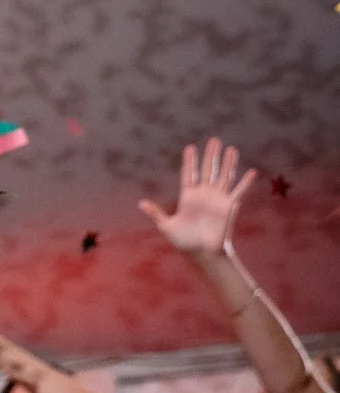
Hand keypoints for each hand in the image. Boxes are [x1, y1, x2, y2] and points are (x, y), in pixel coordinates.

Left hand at [138, 138, 254, 257]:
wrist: (201, 253)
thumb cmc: (183, 241)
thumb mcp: (166, 226)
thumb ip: (156, 213)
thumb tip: (141, 202)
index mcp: (187, 197)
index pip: (188, 174)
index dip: (189, 161)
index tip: (190, 147)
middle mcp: (203, 195)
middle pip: (207, 170)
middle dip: (210, 156)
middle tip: (214, 140)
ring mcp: (217, 199)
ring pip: (223, 177)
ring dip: (228, 163)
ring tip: (231, 149)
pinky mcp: (228, 207)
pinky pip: (239, 192)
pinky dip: (245, 182)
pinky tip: (252, 171)